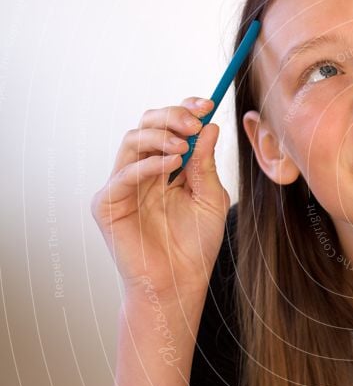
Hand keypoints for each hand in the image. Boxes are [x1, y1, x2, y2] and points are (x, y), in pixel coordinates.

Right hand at [91, 97, 230, 306]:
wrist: (181, 282)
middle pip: (147, 124)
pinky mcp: (108, 203)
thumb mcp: (210, 197)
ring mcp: (123, 185)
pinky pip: (124, 173)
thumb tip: (210, 126)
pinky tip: (173, 163)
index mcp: (167, 166)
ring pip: (132, 140)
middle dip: (172, 116)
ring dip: (161, 136)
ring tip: (184, 145)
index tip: (207, 103)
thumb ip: (205, 164)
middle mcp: (142, 170)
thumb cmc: (196, 243)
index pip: (170, 126)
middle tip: (194, 120)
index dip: (185, 109)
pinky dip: (149, 163)